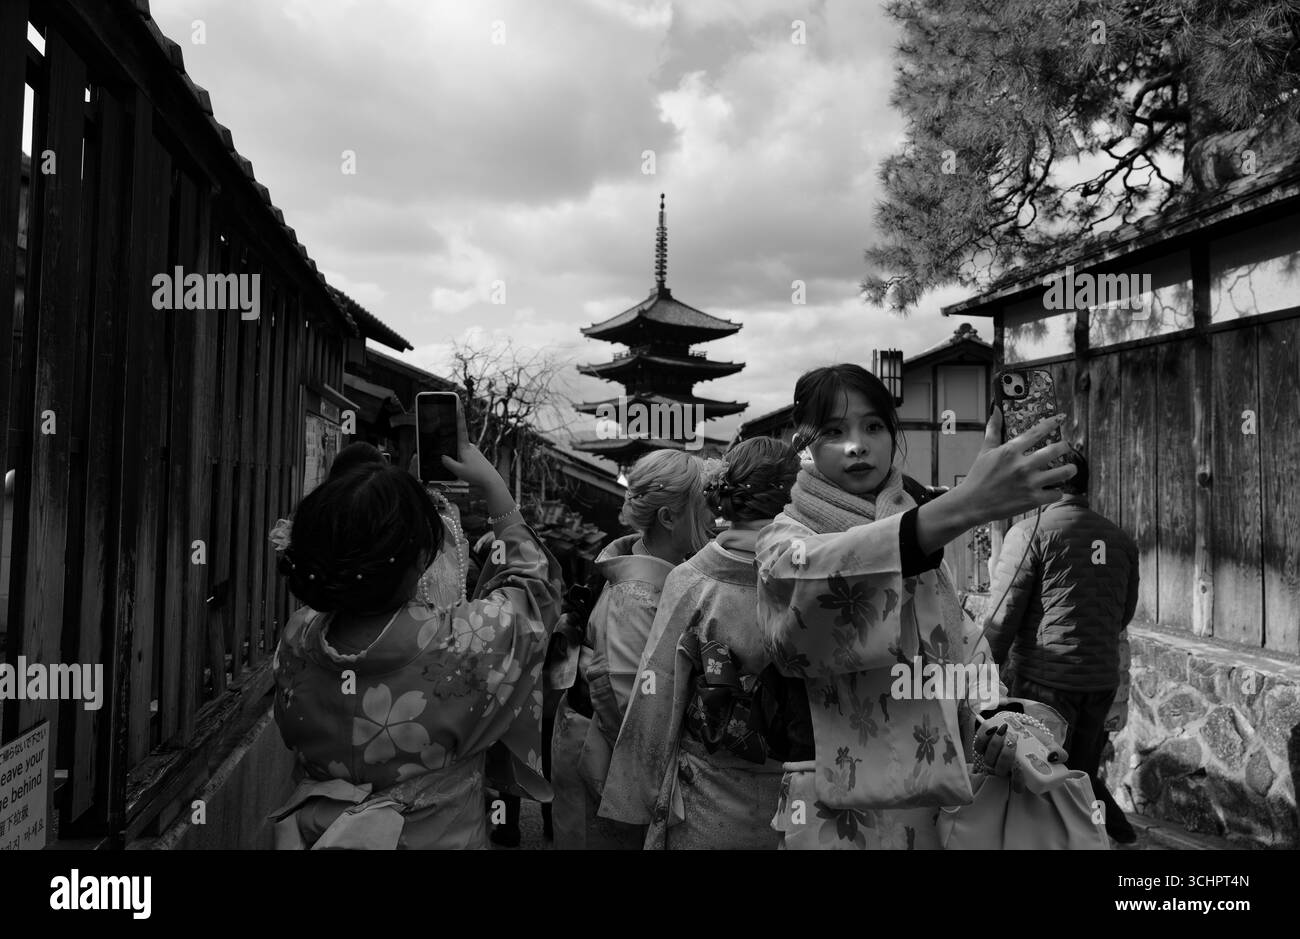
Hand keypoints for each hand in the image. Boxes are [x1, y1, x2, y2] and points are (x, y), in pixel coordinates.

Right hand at [440, 400, 505, 492]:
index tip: (458, 405)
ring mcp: (473, 451)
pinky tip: (466, 471)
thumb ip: (448, 463)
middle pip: (456, 442)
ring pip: (460, 451)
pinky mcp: (476, 457)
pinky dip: (462, 461)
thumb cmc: (476, 475)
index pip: (461, 429)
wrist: (491, 481)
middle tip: (456, 458)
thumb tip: (443, 456)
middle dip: (452, 447)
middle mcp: (470, 447)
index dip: (458, 417)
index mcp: (465, 447)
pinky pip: (465, 457)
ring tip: (465, 471)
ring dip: (458, 458)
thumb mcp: (458, 471)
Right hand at [960, 410, 1075, 523]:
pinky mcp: (1033, 499)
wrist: (973, 503)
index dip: (1051, 423)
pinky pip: (1057, 493)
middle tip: (1066, 447)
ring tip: (1071, 468)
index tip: (1061, 419)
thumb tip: (995, 410)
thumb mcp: (985, 451)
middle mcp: (1022, 465)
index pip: (1037, 432)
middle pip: (1056, 450)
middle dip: (1065, 447)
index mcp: (1011, 451)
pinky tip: (1054, 490)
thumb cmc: (978, 476)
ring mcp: (1029, 482)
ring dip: (1070, 469)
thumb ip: (993, 430)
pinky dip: (1057, 492)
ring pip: (1063, 472)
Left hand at [973, 710, 1068, 792]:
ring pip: (988, 759)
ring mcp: (992, 760)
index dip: (1016, 780)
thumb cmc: (1036, 741)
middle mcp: (1005, 770)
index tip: (1019, 768)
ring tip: (1004, 732)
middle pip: (1000, 771)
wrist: (1022, 727)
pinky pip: (979, 746)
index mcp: (1021, 775)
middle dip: (1004, 756)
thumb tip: (1054, 757)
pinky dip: (984, 738)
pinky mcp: (983, 748)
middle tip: (1013, 742)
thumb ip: (1058, 753)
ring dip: (994, 745)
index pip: (1016, 786)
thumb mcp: (1049, 746)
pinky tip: (992, 729)